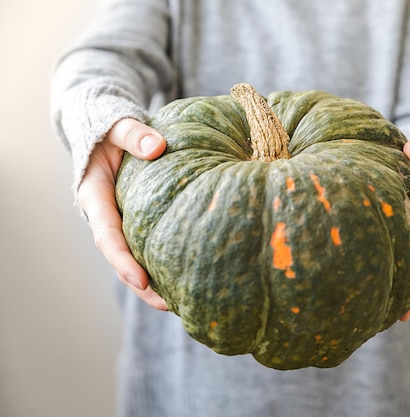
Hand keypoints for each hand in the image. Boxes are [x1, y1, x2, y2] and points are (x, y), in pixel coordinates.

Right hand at [77, 118, 168, 310]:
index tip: (141, 279)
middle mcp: (106, 216)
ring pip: (134, 258)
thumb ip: (133, 134)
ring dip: (153, 283)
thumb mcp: (118, 126)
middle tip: (168, 304)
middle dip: (141, 284)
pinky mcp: (137, 222)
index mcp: (95, 196)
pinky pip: (148, 247)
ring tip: (180, 303)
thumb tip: (158, 147)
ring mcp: (122, 222)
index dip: (121, 259)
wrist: (110, 133)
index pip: (106, 235)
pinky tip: (186, 278)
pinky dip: (162, 264)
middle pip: (120, 258)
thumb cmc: (113, 130)